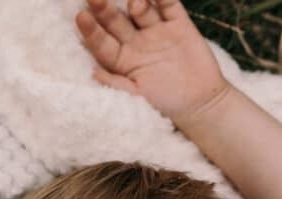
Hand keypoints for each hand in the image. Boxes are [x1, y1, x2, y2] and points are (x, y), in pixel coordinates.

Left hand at [76, 0, 228, 123]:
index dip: (92, 31)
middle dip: (105, 9)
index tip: (81, 17)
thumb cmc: (164, 105)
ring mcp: (157, 32)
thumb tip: (92, 73)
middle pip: (116, 21)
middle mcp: (136, 43)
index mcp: (121, 60)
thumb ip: (116, 84)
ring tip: (133, 4)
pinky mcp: (179, 25)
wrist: (201, 104)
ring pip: (141, 10)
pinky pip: (169, 6)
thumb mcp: (137, 98)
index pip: (102, 43)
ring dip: (135, 2)